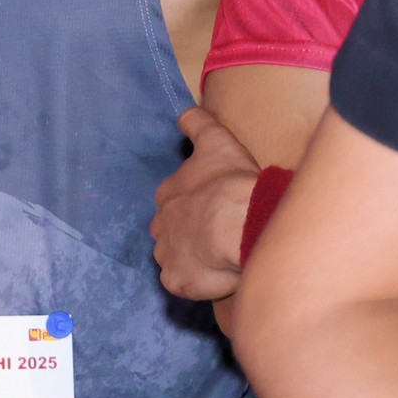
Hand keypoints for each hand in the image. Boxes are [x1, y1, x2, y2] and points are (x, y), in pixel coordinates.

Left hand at [152, 106, 258, 303]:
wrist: (237, 223)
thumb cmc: (229, 182)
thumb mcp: (216, 143)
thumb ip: (198, 125)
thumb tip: (185, 112)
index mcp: (169, 195)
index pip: (173, 200)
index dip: (193, 204)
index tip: (212, 208)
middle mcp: (161, 226)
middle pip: (170, 231)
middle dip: (188, 233)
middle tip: (216, 236)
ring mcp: (166, 256)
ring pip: (174, 258)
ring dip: (191, 259)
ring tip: (218, 259)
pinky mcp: (176, 281)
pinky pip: (182, 284)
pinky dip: (196, 283)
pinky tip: (217, 277)